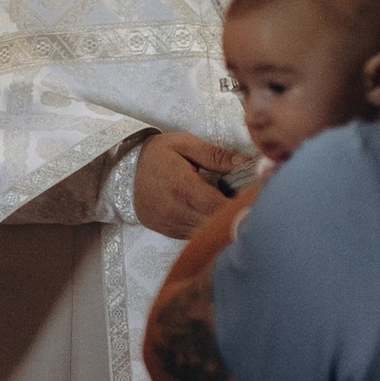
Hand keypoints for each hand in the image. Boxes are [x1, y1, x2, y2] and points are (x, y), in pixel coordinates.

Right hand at [133, 129, 251, 239]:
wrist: (122, 173)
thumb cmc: (156, 155)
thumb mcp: (184, 144)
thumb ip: (215, 154)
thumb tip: (245, 163)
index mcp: (182, 187)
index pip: (218, 206)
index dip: (240, 206)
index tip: (258, 201)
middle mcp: (176, 211)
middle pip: (216, 224)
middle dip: (236, 217)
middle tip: (254, 206)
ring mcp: (172, 225)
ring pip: (207, 234)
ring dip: (224, 225)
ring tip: (238, 211)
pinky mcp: (171, 233)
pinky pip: (197, 236)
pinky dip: (210, 229)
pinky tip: (217, 217)